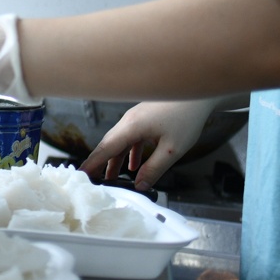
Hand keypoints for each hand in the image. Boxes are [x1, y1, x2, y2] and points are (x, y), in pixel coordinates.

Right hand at [80, 98, 217, 190]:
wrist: (197, 93)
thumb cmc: (186, 117)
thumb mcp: (172, 150)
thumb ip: (154, 169)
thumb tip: (140, 186)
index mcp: (131, 127)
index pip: (106, 148)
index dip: (93, 163)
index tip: (81, 176)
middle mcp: (129, 121)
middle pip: (109, 145)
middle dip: (100, 164)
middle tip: (93, 181)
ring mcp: (136, 118)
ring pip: (120, 142)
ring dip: (116, 159)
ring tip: (112, 178)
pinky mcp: (144, 118)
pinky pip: (131, 138)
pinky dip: (129, 152)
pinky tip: (134, 165)